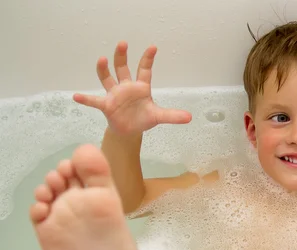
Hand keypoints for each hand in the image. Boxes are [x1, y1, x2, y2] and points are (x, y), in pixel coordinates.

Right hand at [73, 41, 191, 134]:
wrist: (129, 130)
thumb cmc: (143, 119)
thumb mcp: (159, 117)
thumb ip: (172, 115)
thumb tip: (190, 117)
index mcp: (140, 87)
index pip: (144, 69)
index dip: (148, 59)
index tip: (153, 47)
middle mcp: (126, 87)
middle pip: (123, 68)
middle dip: (122, 56)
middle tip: (123, 43)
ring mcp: (114, 94)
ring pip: (108, 79)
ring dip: (104, 70)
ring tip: (102, 59)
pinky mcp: (106, 105)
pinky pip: (94, 101)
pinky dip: (86, 99)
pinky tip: (77, 96)